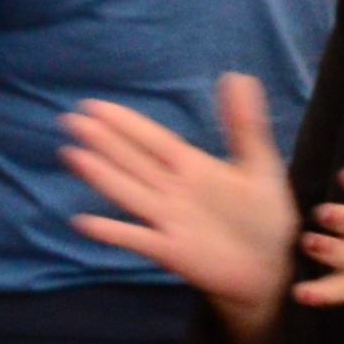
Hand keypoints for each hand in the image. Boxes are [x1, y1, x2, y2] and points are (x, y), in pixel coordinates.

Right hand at [63, 75, 296, 343]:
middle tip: (71, 120)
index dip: (125, 123)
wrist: (272, 267)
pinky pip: (136, 239)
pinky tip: (85, 222)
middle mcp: (171, 191)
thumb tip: (237, 75)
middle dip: (103, 141)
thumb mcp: (260, 167)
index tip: (94, 106)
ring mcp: (167, 221)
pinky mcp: (169, 251)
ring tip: (72, 156)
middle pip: (132, 162)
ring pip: (128, 193)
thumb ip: (245, 125)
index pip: (152, 141)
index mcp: (191, 168)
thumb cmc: (264, 217)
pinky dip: (112, 232)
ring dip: (101, 176)